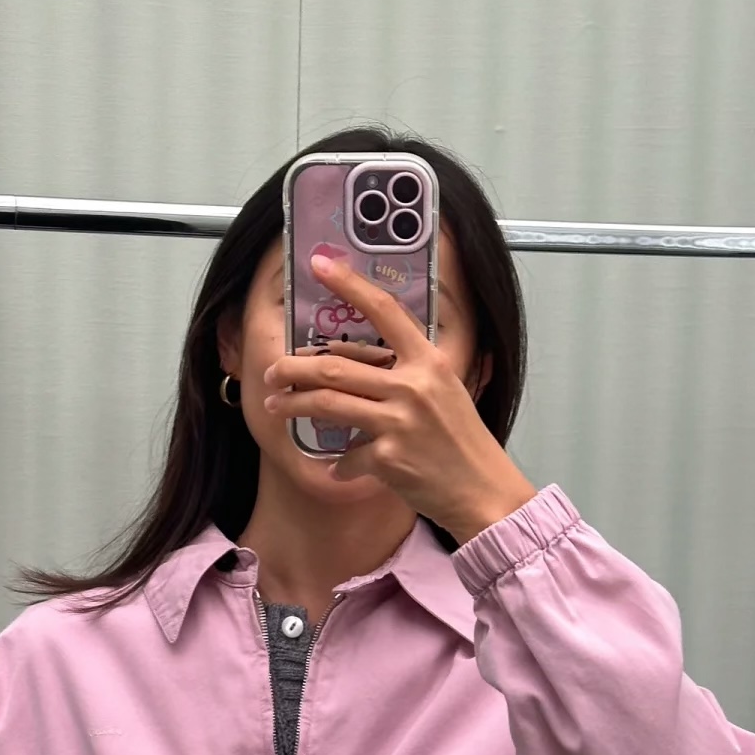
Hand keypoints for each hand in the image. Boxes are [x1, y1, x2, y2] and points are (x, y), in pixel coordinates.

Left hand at [261, 252, 537, 542]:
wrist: (483, 490)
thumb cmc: (463, 441)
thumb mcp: (443, 392)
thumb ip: (405, 372)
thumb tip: (349, 359)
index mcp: (428, 362)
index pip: (384, 311)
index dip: (349, 284)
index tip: (319, 263)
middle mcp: (412, 386)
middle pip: (335, 366)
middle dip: (293, 368)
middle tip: (271, 371)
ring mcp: (399, 422)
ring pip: (328, 403)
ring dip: (294, 405)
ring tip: (275, 406)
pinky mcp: (388, 458)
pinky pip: (347, 456)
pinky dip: (338, 464)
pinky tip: (337, 467)